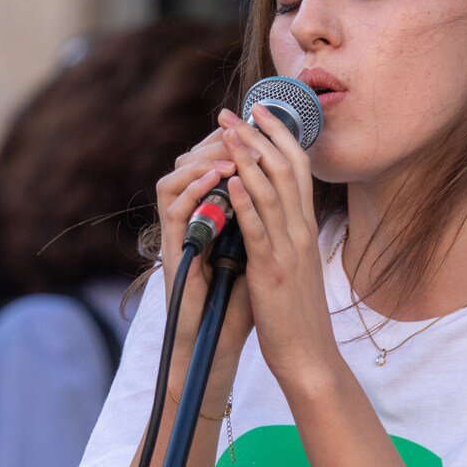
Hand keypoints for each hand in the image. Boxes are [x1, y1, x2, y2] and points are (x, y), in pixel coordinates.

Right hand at [155, 126, 256, 366]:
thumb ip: (265, 220)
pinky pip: (173, 212)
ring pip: (174, 179)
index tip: (257, 125)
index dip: (232, 141)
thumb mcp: (259, 250)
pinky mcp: (173, 253)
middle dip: (215, 142)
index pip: (213, 164)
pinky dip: (193, 191)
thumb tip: (292, 190)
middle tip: (239, 128)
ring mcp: (179, 235)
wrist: (219, 342)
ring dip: (202, 162)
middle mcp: (191, 220)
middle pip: (189, 163)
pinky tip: (215, 179)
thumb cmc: (240, 300)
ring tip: (229, 152)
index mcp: (210, 216)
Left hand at [218, 104, 339, 388]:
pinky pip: (259, 229)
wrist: (309, 354)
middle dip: (259, 136)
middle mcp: (302, 230)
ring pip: (272, 191)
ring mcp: (289, 249)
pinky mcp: (273, 270)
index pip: (298, 168)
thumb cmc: (297, 312)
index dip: (279, 136)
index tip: (258, 112)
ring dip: (248, 157)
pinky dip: (246, 201)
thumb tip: (269, 205)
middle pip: (285, 169)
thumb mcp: (295, 262)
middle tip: (235, 111)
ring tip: (228, 132)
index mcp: (306, 227)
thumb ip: (285, 232)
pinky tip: (232, 181)